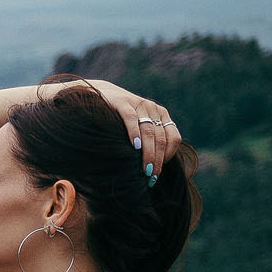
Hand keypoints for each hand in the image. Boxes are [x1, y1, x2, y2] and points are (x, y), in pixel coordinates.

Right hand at [63, 78, 183, 178]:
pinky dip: (134, 133)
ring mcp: (138, 104)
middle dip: (157, 160)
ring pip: (149, 131)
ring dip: (147, 153)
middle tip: (151, 177)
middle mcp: (153, 108)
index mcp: (161, 115)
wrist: (97, 95)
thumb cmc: (116, 119)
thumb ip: (147, 140)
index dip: (169, 156)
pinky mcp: (122, 102)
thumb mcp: (137, 126)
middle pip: (161, 138)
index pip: (174, 137)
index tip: (159, 170)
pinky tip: (134, 146)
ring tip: (144, 170)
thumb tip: (153, 168)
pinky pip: (131, 119)